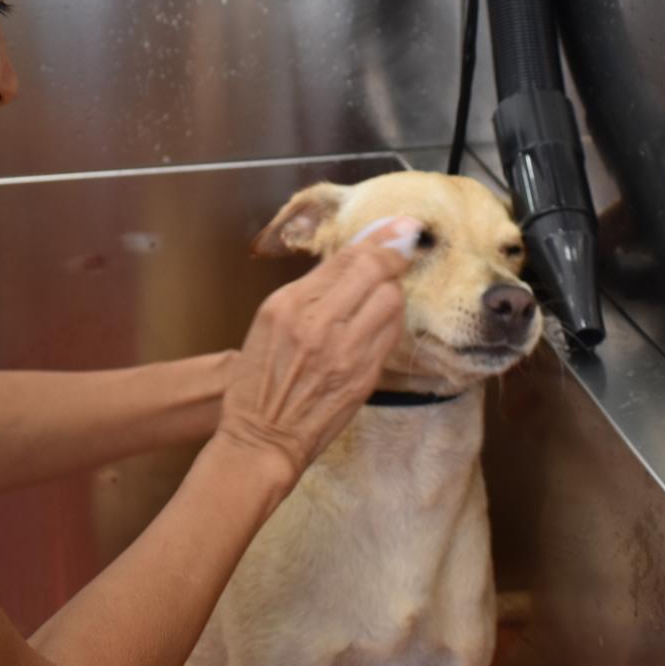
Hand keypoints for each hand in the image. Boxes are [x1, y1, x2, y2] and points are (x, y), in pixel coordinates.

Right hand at [215, 218, 417, 488]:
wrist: (262, 438)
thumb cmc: (258, 385)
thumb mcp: (269, 324)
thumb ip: (309, 292)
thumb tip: (347, 264)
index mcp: (288, 305)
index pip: (345, 257)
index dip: (378, 238)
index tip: (397, 227)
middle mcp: (318, 322)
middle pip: (374, 269)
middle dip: (395, 254)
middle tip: (406, 247)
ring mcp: (345, 349)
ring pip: (391, 298)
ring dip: (393, 290)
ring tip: (384, 293)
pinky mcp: (364, 374)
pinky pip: (391, 333)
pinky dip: (391, 321)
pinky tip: (381, 322)